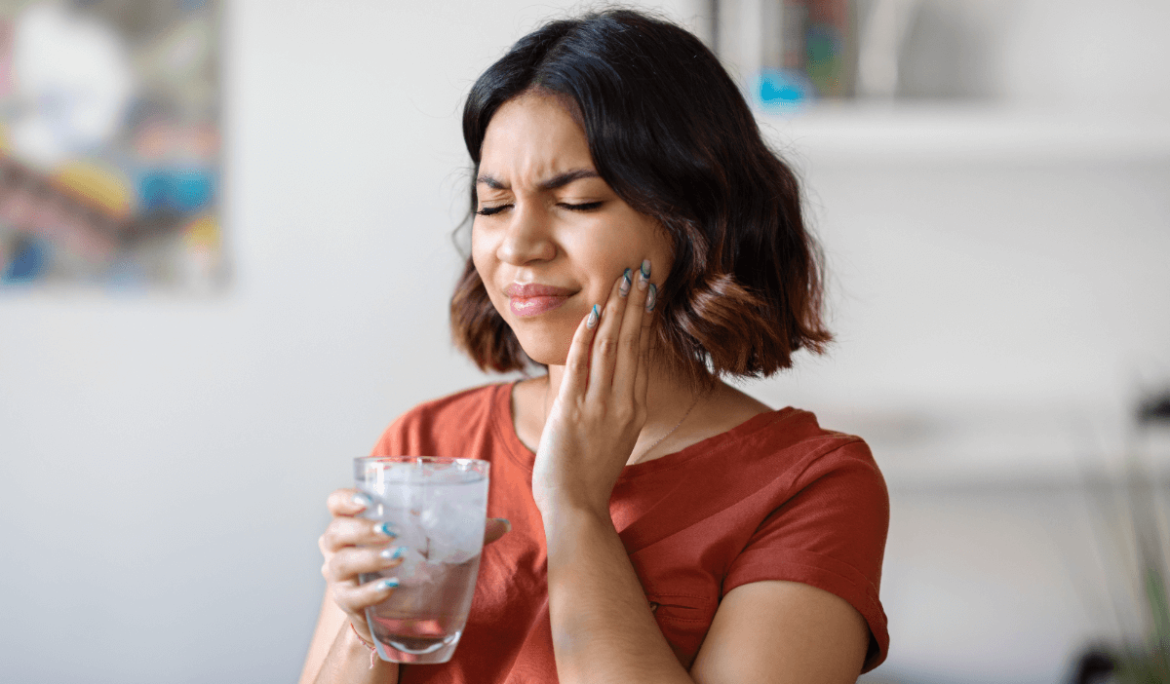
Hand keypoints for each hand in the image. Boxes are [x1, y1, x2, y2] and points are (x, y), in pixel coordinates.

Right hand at [318, 488, 511, 643]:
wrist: (395, 611)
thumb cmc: (409, 564)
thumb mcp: (431, 543)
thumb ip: (462, 532)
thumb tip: (503, 524)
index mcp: (355, 522)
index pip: (336, 503)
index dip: (346, 499)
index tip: (368, 499)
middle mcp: (338, 547)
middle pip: (336, 532)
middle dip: (362, 529)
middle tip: (392, 530)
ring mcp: (340, 577)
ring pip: (341, 563)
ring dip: (369, 557)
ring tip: (398, 556)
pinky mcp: (347, 603)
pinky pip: (352, 597)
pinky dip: (371, 592)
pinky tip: (391, 588)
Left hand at [531, 260, 655, 517]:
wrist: (576, 508)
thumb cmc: (588, 476)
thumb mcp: (612, 436)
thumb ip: (614, 407)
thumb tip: (610, 382)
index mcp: (634, 407)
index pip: (641, 352)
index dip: (644, 317)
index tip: (648, 289)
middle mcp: (622, 403)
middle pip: (631, 342)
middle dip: (635, 301)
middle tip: (640, 269)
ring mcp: (598, 407)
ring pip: (611, 347)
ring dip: (617, 309)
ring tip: (622, 279)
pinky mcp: (572, 412)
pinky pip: (581, 366)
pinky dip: (587, 336)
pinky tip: (593, 312)